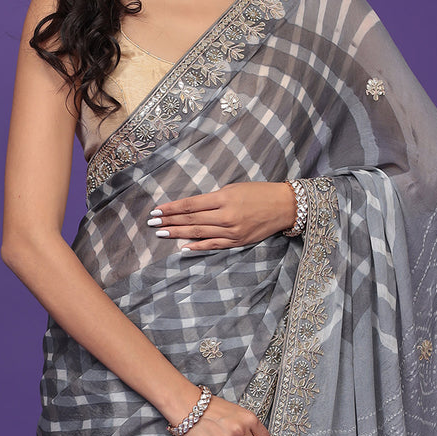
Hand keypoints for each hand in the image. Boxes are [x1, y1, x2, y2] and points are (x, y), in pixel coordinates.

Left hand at [147, 182, 295, 250]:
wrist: (284, 206)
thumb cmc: (259, 193)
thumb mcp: (235, 188)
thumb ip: (214, 198)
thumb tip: (192, 208)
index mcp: (224, 198)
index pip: (191, 204)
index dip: (172, 208)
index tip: (157, 210)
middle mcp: (226, 216)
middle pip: (191, 219)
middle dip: (170, 222)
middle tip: (152, 224)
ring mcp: (232, 231)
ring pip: (199, 233)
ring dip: (178, 233)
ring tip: (161, 234)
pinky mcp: (237, 241)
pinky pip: (213, 245)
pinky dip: (197, 247)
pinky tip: (183, 247)